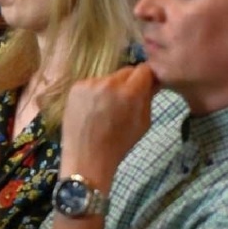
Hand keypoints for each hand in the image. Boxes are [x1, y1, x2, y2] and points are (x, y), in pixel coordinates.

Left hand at [59, 64, 158, 183]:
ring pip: (108, 78)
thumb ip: (148, 99)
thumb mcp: (143, 123)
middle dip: (129, 83)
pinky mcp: (76, 87)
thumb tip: (151, 83)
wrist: (87, 158)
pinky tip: (92, 109)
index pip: (144, 70)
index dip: (146, 78)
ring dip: (111, 88)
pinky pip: (92, 84)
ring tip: (106, 108)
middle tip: (126, 100)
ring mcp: (90, 83)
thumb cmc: (119, 145)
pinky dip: (95, 93)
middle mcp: (109, 82)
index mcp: (129, 92)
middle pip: (126, 72)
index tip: (146, 86)